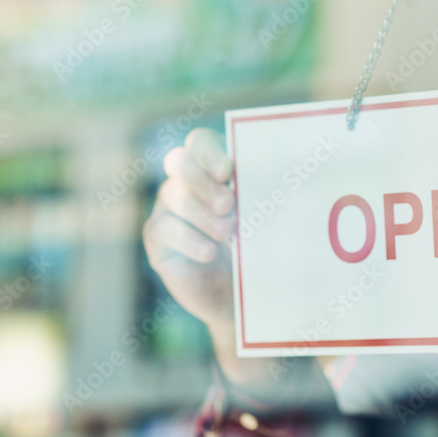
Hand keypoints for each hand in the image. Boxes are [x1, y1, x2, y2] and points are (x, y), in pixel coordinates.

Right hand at [144, 128, 273, 382]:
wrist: (242, 294)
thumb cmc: (257, 247)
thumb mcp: (263, 220)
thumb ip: (261, 196)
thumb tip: (280, 177)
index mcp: (211, 168)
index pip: (200, 142)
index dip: (210, 153)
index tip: (228, 173)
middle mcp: (185, 182)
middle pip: (179, 161)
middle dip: (203, 180)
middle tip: (228, 204)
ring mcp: (167, 208)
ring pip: (173, 194)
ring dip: (202, 213)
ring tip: (227, 234)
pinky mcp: (157, 237)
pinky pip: (163, 228)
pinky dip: (189, 239)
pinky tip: (209, 252)